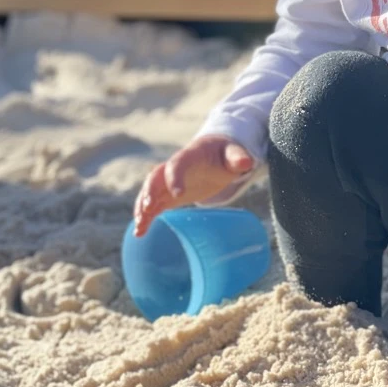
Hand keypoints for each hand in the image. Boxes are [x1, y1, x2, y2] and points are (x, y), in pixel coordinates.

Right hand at [132, 135, 256, 237]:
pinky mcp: (167, 195)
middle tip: (148, 206)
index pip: (178, 164)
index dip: (175, 178)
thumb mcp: (233, 154)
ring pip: (149, 192)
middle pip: (156, 176)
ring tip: (140, 225)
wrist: (213, 155)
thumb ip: (238, 158)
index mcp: (190, 156)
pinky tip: (140, 232)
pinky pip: (152, 205)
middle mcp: (173, 168)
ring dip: (142, 207)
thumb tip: (248, 162)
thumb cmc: (224, 154)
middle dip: (150, 190)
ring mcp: (168, 182)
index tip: (178, 194)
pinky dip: (144, 217)